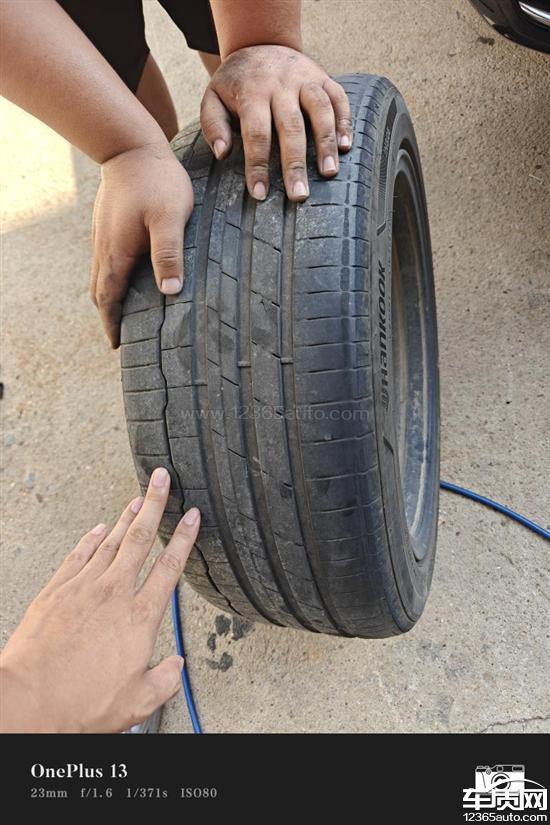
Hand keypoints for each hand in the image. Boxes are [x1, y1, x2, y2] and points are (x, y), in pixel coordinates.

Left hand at [0, 468, 199, 732]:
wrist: (29, 700)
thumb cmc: (81, 702)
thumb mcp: (138, 702)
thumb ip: (165, 679)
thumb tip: (176, 666)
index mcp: (140, 617)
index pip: (170, 567)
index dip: (185, 538)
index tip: (193, 517)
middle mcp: (114, 593)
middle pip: (141, 538)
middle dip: (156, 505)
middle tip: (163, 480)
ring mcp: (83, 588)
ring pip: (112, 542)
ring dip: (127, 517)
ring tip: (139, 497)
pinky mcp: (57, 591)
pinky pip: (79, 555)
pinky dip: (91, 538)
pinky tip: (100, 528)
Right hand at [91, 142, 193, 347]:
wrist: (131, 145)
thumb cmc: (157, 181)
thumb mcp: (170, 217)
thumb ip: (169, 253)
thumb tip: (170, 291)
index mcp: (118, 253)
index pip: (109, 299)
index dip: (112, 324)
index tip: (118, 345)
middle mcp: (105, 248)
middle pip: (100, 292)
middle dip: (109, 316)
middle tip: (123, 336)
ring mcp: (103, 235)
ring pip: (101, 276)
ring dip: (109, 297)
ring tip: (126, 313)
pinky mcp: (108, 224)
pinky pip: (105, 260)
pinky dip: (112, 278)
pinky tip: (128, 277)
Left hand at [200, 45, 351, 201]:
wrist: (260, 42)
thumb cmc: (236, 82)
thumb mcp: (213, 97)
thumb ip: (213, 125)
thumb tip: (223, 153)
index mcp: (252, 91)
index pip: (256, 133)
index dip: (258, 165)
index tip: (260, 193)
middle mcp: (281, 84)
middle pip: (291, 127)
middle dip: (295, 164)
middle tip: (299, 195)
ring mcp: (305, 78)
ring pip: (320, 110)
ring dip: (326, 143)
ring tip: (328, 173)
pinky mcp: (323, 77)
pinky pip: (339, 98)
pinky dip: (345, 121)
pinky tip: (346, 147)